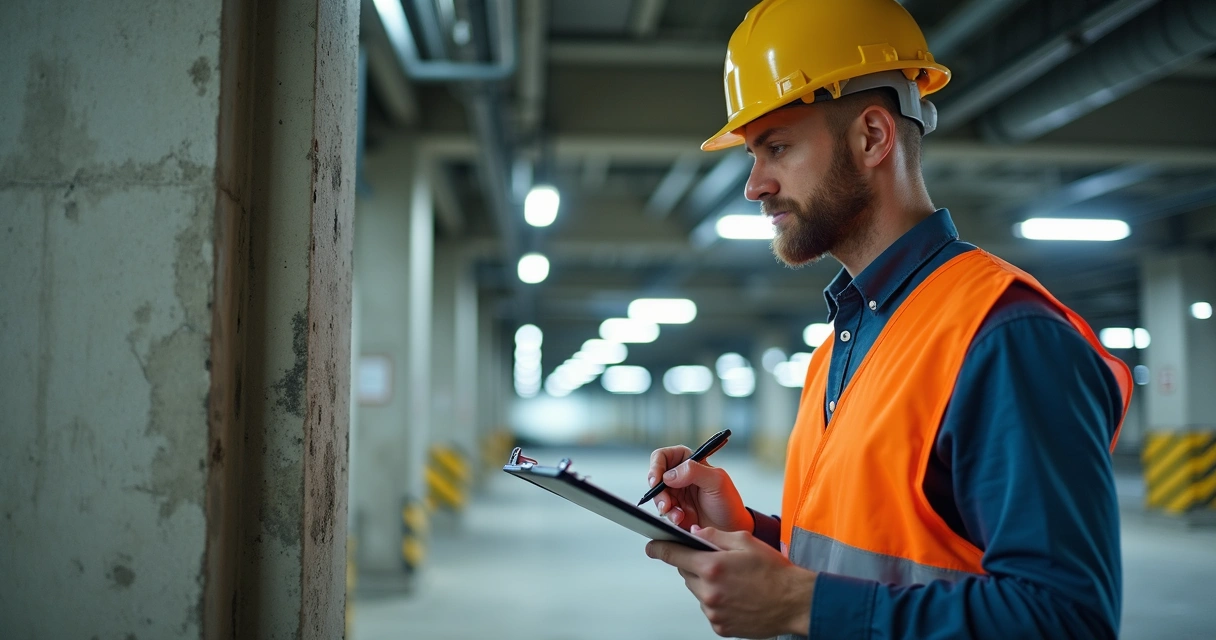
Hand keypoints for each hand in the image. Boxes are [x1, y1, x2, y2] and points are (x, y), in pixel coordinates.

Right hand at [646, 445, 751, 531]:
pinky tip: (680, 519)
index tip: (656, 480)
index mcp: (689, 462)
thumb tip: (669, 475)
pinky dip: (670, 516)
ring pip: (657, 496)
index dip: (656, 466)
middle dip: (658, 492)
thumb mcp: (717, 482)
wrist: (731, 528)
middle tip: (666, 504)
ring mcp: (676, 494)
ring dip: (664, 506)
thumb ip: (694, 472)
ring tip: (677, 515)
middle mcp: (680, 476)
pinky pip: (663, 511)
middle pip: (656, 477)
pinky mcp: (675, 510)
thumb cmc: (728, 502)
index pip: (664, 456)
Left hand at [646, 526, 815, 638]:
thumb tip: (695, 532)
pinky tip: (737, 596)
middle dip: (696, 565)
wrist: (795, 602)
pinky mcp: (720, 626)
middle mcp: (709, 592)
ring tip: (733, 581)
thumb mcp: (746, 541)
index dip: (660, 548)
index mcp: (712, 567)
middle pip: (686, 573)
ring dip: (707, 584)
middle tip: (718, 562)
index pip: (674, 555)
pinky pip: (709, 609)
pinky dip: (717, 601)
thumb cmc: (775, 571)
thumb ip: (715, 534)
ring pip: (697, 592)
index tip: (651, 546)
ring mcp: (714, 612)